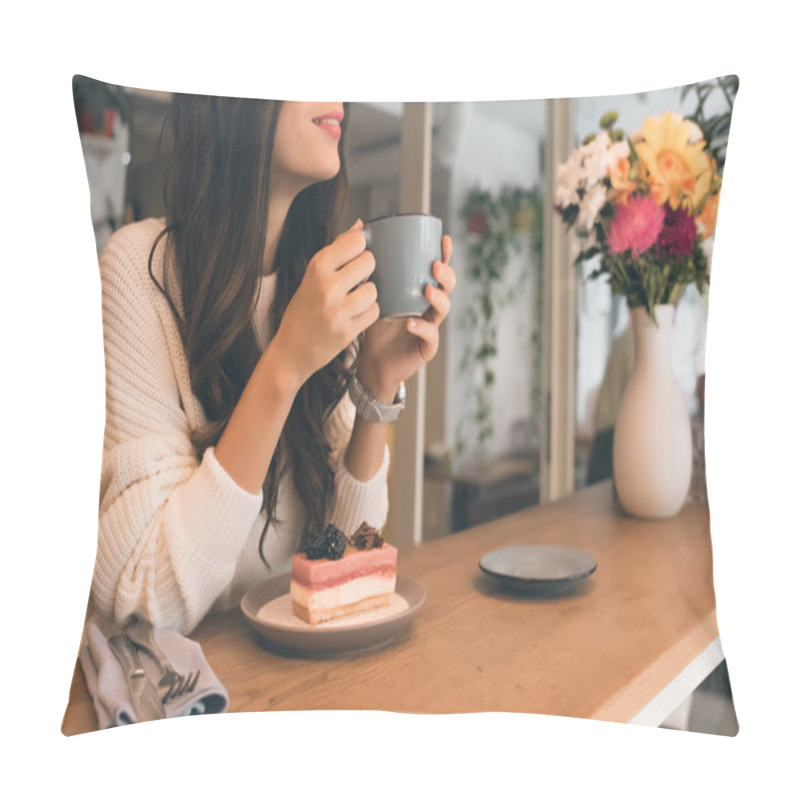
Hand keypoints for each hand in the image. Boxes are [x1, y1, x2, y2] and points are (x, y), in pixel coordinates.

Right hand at [270, 220, 378, 389]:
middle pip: (369, 262)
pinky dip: (368, 313)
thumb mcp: (314, 275)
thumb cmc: (303, 310)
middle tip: (354, 281)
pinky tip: (355, 315)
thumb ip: (338, 249)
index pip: (357, 241)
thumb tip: (361, 225)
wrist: (291, 351)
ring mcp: (337, 310)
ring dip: (368, 295)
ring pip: (374, 290)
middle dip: (366, 271)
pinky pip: (374, 312)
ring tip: (353, 301)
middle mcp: (327, 286)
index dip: (360, 249)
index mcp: (317, 267)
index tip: (353, 258)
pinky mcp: (347, 331)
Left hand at [358, 235, 455, 401]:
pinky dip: (421, 328)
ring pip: (444, 309)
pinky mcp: (425, 347)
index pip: (437, 270)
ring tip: (427, 290)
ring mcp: (430, 327)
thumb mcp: (369, 290)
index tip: (443, 240)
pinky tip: (410, 322)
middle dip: (446, 274)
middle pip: (448, 287)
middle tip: (434, 265)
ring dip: (438, 298)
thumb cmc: (372, 324)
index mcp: (420, 291)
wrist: (370, 361)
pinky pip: (429, 336)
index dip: (445, 255)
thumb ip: (367, 262)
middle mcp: (429, 307)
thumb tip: (359, 225)